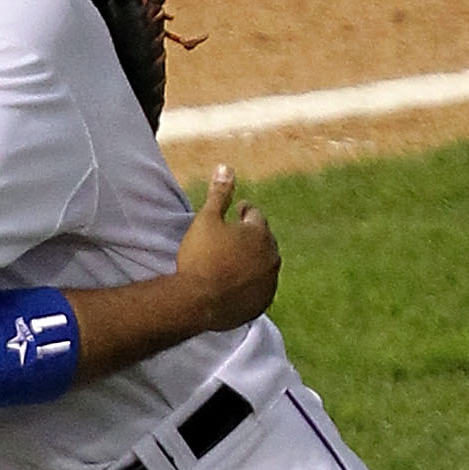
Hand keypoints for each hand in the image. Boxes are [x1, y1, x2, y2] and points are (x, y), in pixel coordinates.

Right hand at [174, 163, 278, 328]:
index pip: (254, 214)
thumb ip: (219, 194)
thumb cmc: (200, 258)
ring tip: (233, 262)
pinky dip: (251, 283)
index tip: (235, 213)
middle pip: (263, 239)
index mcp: (259, 232)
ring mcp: (269, 281)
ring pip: (263, 264)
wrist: (197, 303)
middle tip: (232, 238)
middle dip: (250, 236)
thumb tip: (226, 166)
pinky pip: (260, 287)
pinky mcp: (263, 302)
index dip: (242, 212)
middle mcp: (271, 256)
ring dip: (252, 260)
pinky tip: (235, 283)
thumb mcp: (205, 220)